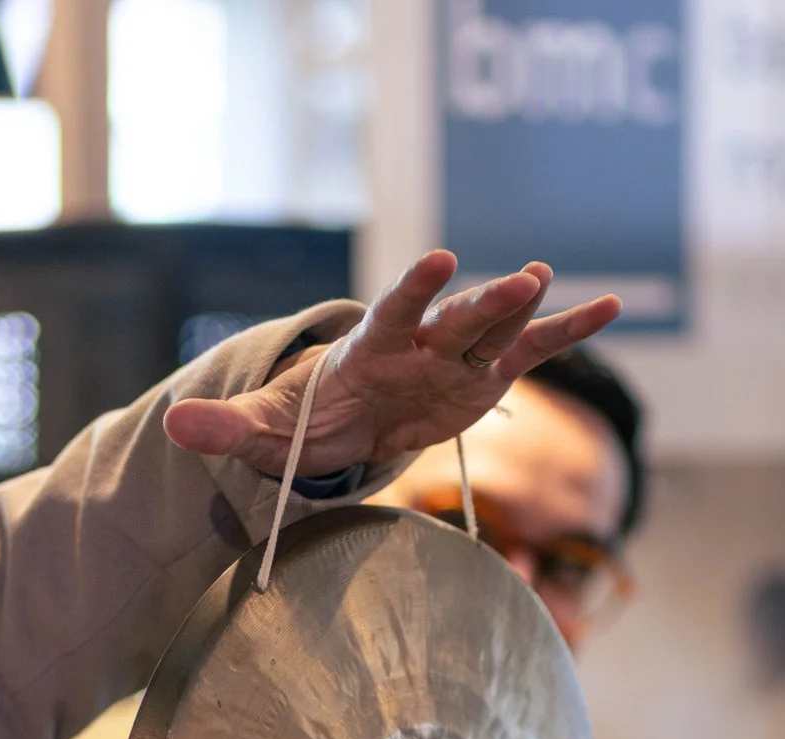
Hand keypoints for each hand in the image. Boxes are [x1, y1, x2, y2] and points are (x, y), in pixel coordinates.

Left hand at [161, 251, 621, 477]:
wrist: (338, 426)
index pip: (392, 312)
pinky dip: (568, 332)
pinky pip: (530, 353)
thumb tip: (174, 426)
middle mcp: (419, 343)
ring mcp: (455, 358)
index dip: (413, 289)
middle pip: (456, 319)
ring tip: (571, 291)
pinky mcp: (481, 379)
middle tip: (524, 276)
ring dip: (527, 308)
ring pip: (498, 329)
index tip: (439, 260)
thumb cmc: (302, 422)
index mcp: (369, 348)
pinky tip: (610, 307)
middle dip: (486, 300)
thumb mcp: (260, 432)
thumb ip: (223, 427)